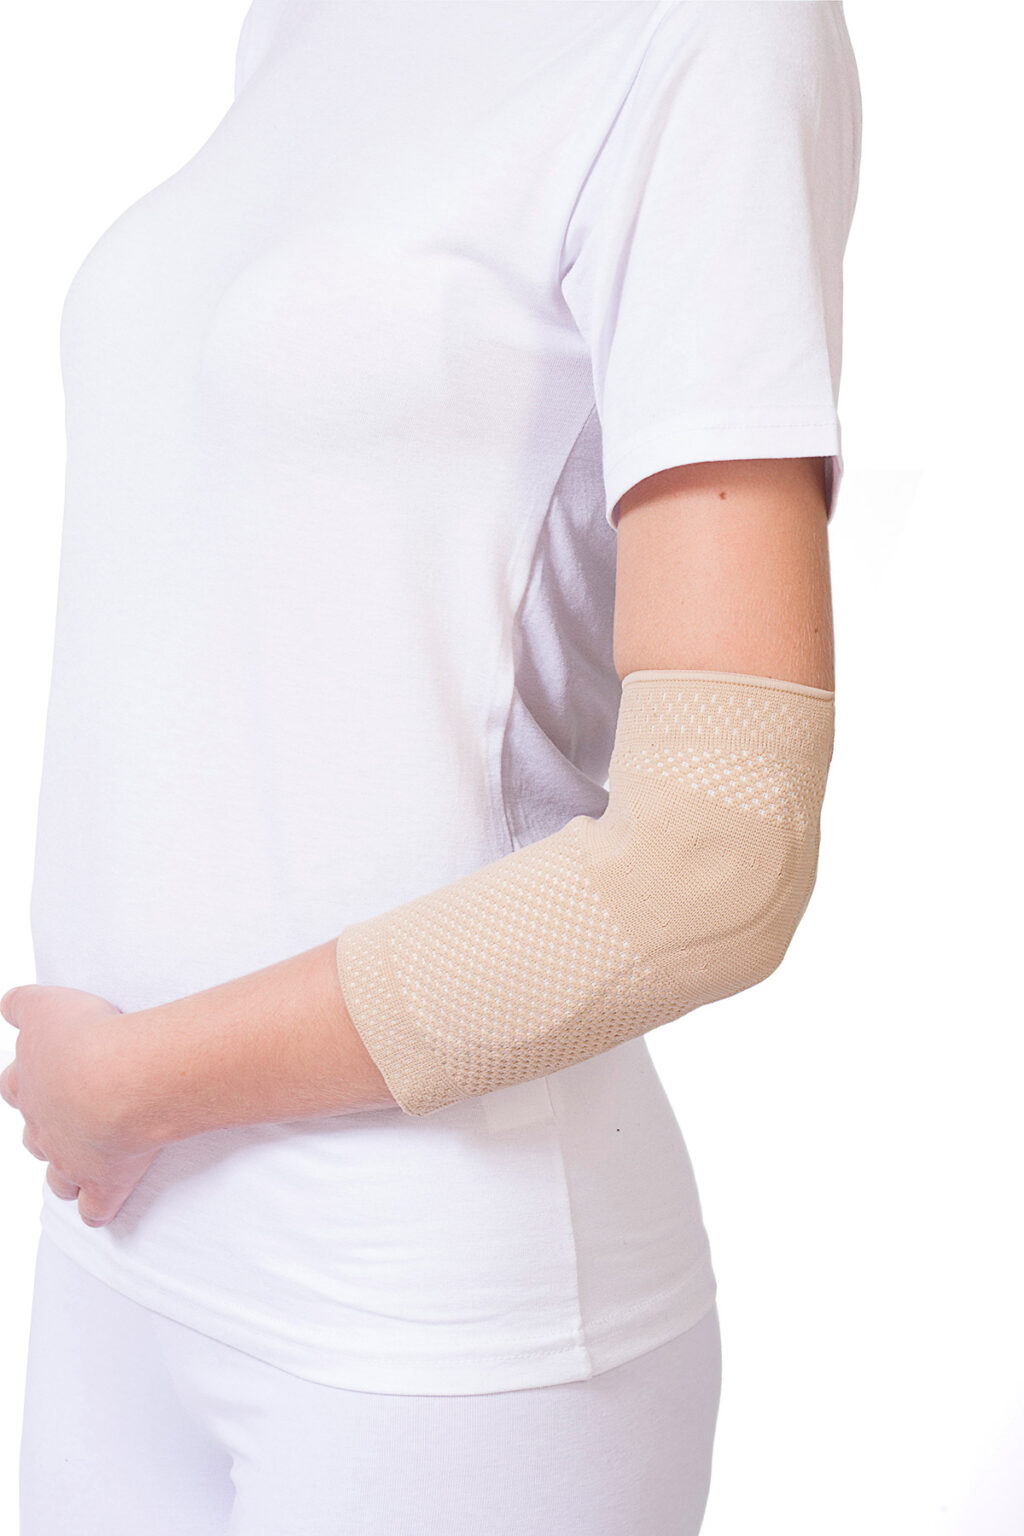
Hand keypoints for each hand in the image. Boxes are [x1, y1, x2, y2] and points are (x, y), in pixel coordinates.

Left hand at [0, 984, 160, 1227]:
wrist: (119, 1080)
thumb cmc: (87, 1037)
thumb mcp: (47, 1005)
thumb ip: (24, 1004)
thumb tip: (11, 1005)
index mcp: (31, 1082)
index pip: (16, 1085)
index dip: (26, 1083)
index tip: (38, 1078)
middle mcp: (44, 1124)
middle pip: (34, 1135)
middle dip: (46, 1131)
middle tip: (66, 1120)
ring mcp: (70, 1158)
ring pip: (58, 1176)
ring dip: (65, 1174)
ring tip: (76, 1171)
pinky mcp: (104, 1182)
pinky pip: (94, 1207)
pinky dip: (96, 1210)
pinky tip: (98, 1211)